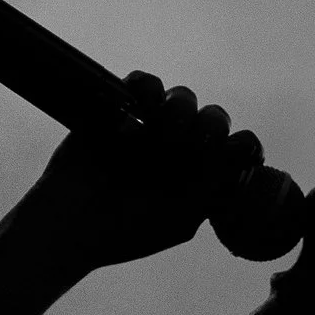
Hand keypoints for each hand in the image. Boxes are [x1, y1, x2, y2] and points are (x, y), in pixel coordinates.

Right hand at [16, 71, 263, 271]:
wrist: (70, 223)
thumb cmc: (124, 231)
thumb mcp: (182, 218)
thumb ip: (215, 186)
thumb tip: (244, 151)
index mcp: (199, 177)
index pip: (237, 148)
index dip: (241, 147)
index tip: (229, 157)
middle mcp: (180, 150)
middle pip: (214, 118)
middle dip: (209, 128)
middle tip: (187, 147)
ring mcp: (151, 128)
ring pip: (184, 97)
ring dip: (180, 111)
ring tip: (161, 134)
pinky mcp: (120, 109)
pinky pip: (146, 83)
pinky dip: (149, 87)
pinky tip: (139, 107)